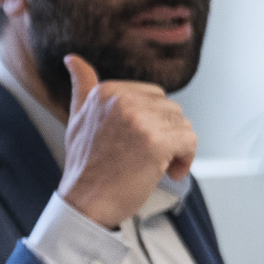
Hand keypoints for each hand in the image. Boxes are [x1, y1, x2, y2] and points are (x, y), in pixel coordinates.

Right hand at [55, 54, 195, 228]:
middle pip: (170, 109)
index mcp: (106, 92)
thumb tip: (73, 59)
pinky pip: (189, 141)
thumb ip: (82, 87)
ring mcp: (140, 120)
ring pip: (182, 124)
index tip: (139, 145)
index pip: (153, 96)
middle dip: (166, 134)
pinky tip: (169, 173)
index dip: (153, 123)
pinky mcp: (156, 141)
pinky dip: (186, 159)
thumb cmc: (85, 167)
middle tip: (148, 159)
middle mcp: (122, 100)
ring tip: (156, 167)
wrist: (85, 204)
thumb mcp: (77, 119)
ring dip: (177, 149)